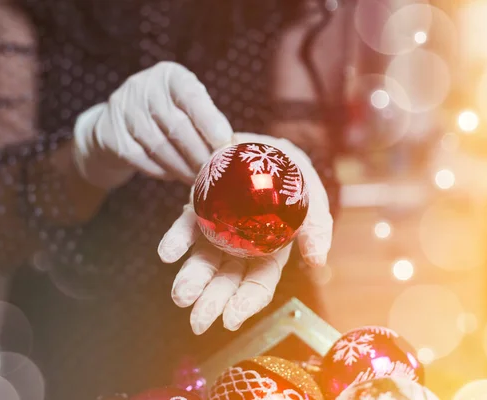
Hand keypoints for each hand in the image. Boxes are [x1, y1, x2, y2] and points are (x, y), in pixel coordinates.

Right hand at [72, 62, 231, 188]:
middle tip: (216, 174)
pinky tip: (174, 176)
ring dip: (183, 168)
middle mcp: (143, 86)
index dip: (210, 121)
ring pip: (159, 146)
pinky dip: (162, 171)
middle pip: (176, 125)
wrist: (115, 124)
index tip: (224, 144)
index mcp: (170, 75)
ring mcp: (122, 109)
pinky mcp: (110, 134)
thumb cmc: (167, 116)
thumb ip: (208, 120)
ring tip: (198, 180)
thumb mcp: (187, 107)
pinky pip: (141, 159)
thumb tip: (233, 149)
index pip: (191, 96)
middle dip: (199, 154)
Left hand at [158, 133, 332, 334]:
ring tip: (181, 295)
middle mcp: (240, 248)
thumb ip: (316, 229)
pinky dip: (175, 241)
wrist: (261, 146)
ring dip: (191, 279)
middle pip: (226, 280)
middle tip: (198, 322)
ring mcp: (217, 230)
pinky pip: (185, 229)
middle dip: (212, 301)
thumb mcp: (311, 199)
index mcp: (269, 253)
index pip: (257, 284)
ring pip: (203, 261)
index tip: (230, 320)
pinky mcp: (198, 210)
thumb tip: (318, 261)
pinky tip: (168, 253)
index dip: (245, 303)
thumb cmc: (291, 177)